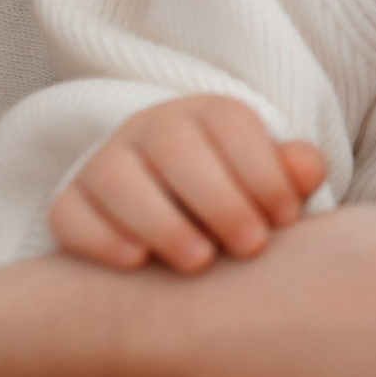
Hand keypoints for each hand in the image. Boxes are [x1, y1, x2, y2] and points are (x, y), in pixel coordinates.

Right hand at [51, 94, 328, 272]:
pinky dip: (100, 238)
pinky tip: (137, 262)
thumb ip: (294, 171)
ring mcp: (105, 163)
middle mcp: (151, 129)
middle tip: (250, 246)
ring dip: (161, 220)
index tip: (286, 217)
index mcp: (208, 114)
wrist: (176, 216)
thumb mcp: (272, 180)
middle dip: (218, 199)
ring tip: (200, 261)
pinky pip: (71, 213)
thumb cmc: (240, 198)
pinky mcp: (71, 203)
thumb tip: (305, 169)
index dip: (262, 170)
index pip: (231, 124)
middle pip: (176, 148)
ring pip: (118, 179)